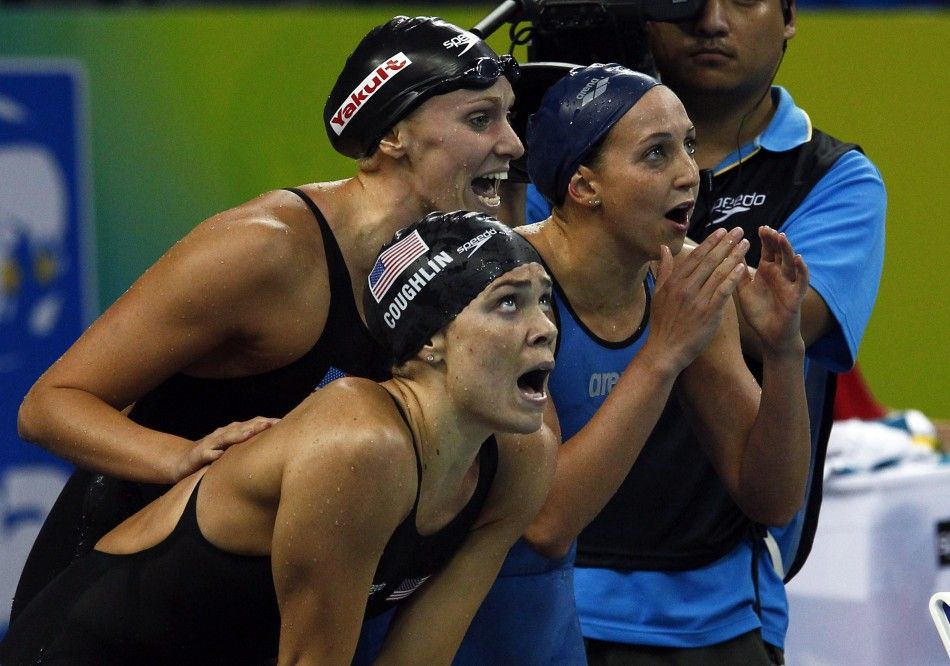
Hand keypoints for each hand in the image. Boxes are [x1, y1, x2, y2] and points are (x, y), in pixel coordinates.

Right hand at [173, 416, 278, 480]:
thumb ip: (251, 446)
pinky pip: (207, 455)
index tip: (285, 422)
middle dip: (257, 425)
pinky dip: (214, 455)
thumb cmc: (216, 455)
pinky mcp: (199, 456)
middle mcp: (223, 434)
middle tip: (272, 424)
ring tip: (249, 433)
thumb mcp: (235, 450)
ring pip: (225, 438)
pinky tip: (220, 456)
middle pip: (242, 428)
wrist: (184, 461)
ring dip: (237, 435)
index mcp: (234, 432)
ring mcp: (210, 443)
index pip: (253, 424)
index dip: (267, 423)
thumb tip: (277, 446)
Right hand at [648, 227, 749, 370]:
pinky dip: (732, 278)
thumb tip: (663, 248)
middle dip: (725, 243)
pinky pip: (723, 291)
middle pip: (709, 261)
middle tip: (739, 230)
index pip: (696, 257)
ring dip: (733, 256)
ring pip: (718, 273)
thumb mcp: (658, 295)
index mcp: (674, 282)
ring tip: (745, 244)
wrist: (665, 351)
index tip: (722, 231)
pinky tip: (743, 267)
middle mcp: (685, 288)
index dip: (710, 242)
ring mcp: (697, 300)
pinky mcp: (708, 313)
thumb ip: (664, 270)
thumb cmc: (662, 324)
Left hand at [735, 226, 808, 354]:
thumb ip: (737, 274)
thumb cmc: (758, 312)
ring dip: (787, 249)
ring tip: (781, 237)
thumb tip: (727, 254)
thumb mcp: (744, 290)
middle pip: (779, 252)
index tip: (760, 228)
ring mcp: (789, 283)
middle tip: (767, 229)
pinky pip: (801, 280)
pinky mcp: (796, 295)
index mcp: (767, 271)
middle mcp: (780, 274)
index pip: (767, 250)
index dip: (764, 239)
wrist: (770, 335)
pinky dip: (802, 269)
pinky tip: (799, 258)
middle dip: (774, 240)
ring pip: (791, 262)